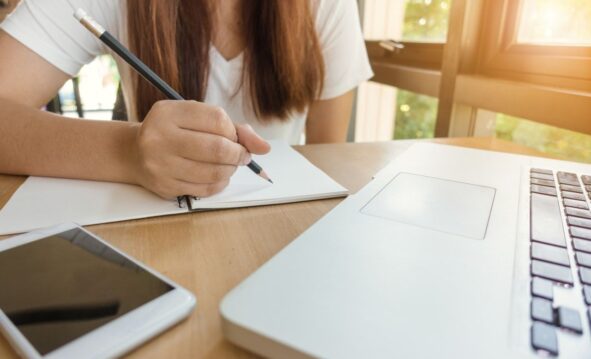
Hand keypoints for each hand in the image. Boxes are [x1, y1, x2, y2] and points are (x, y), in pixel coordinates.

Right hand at [132, 100, 269, 198]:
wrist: (135, 153)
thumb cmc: (174, 132)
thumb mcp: (195, 118)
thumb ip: (232, 128)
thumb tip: (264, 147)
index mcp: (168, 112)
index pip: (218, 119)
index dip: (234, 131)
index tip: (235, 138)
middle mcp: (160, 137)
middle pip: (218, 148)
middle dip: (239, 154)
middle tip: (241, 155)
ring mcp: (160, 164)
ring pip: (214, 171)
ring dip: (231, 170)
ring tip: (229, 165)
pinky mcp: (164, 186)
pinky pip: (205, 189)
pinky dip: (219, 183)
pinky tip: (216, 176)